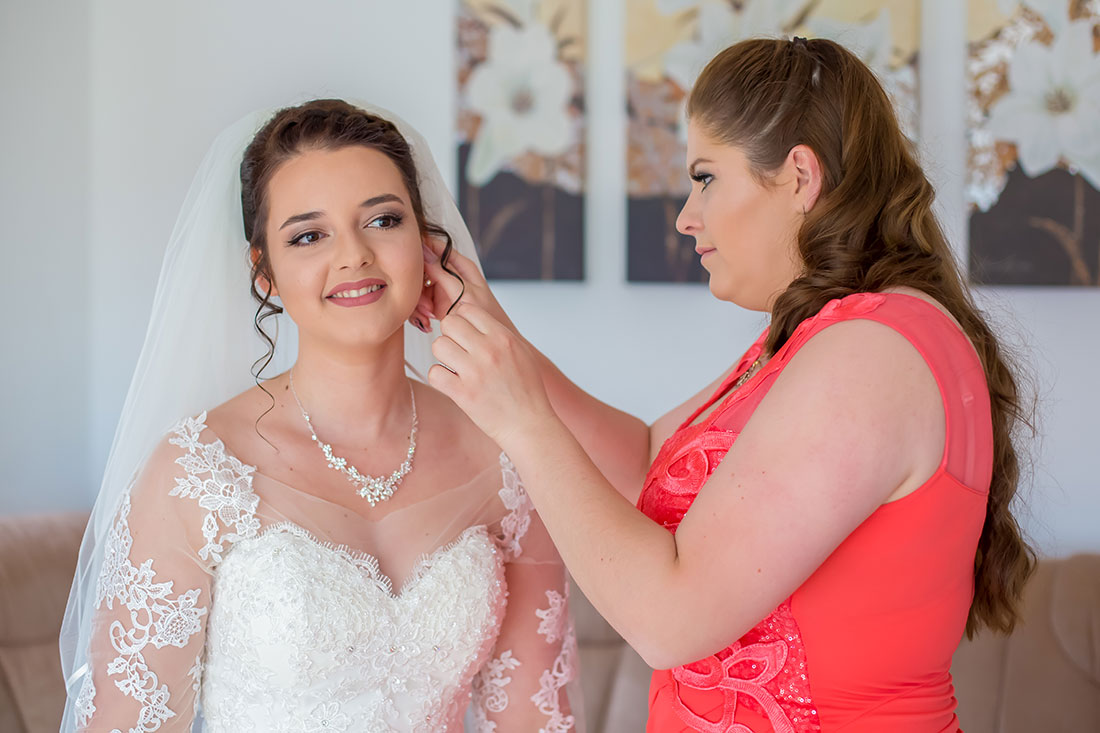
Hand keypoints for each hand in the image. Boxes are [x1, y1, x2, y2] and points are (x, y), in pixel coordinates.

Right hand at [408, 237, 517, 333]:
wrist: (490, 340)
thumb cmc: (486, 315)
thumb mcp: (464, 292)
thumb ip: (443, 273)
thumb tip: (423, 251)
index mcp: (459, 264)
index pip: (433, 246)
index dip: (419, 253)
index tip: (409, 265)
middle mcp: (448, 274)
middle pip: (420, 270)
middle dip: (417, 287)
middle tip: (425, 305)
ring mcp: (441, 289)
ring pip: (416, 288)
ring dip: (418, 304)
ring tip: (428, 316)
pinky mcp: (435, 304)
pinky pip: (418, 303)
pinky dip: (419, 314)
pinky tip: (427, 323)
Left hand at [428, 303, 554, 447]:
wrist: (529, 425)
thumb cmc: (527, 391)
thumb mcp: (520, 353)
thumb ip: (498, 333)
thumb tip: (474, 318)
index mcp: (503, 337)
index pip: (467, 309)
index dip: (462, 321)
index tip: (465, 335)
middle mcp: (489, 350)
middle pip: (449, 323)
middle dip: (449, 335)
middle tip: (457, 350)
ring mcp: (475, 372)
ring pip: (438, 345)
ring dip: (442, 356)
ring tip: (454, 367)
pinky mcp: (463, 393)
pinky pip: (434, 373)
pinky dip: (439, 378)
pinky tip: (451, 383)